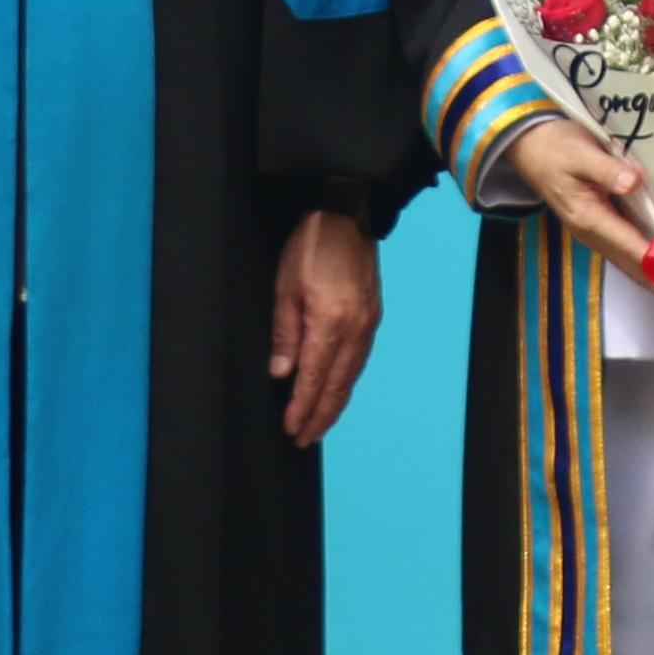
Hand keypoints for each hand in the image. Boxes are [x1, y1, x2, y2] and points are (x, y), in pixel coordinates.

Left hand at [266, 209, 380, 447]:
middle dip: (320, 417)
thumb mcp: (285, 287)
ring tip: (318, 424)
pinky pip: (359, 361)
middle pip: (337, 386)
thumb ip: (284, 334)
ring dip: (334, 404)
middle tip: (303, 440)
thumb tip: (281, 374)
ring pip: (351, 377)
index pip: (314, 378)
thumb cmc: (312, 244)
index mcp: (330, 322)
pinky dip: (346, 383)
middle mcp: (355, 329)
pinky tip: (336, 391)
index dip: (301, 408)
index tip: (290, 429)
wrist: (349, 214)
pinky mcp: (372, 317)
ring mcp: (368, 324)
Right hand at [502, 118, 653, 280]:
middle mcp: (592, 233)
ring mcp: (595, 232)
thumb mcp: (579, 152)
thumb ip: (606, 169)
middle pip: (633, 264)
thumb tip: (633, 182)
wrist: (530, 146)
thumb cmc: (555, 148)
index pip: (631, 246)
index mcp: (589, 218)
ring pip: (631, 262)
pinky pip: (628, 249)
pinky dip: (649, 258)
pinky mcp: (600, 226)